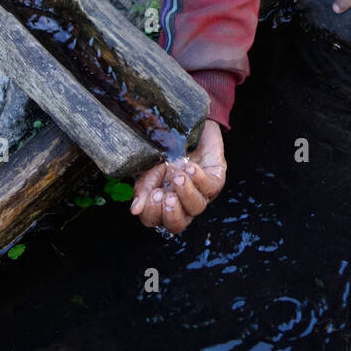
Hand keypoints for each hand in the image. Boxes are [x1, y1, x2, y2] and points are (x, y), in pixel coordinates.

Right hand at [130, 118, 225, 234]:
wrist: (185, 125)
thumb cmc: (166, 150)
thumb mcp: (150, 167)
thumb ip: (143, 188)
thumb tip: (135, 210)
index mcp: (162, 202)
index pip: (155, 221)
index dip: (153, 213)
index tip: (153, 194)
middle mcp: (182, 203)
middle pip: (178, 224)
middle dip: (172, 213)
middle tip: (167, 195)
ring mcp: (201, 194)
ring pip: (196, 208)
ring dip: (186, 193)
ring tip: (178, 175)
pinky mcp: (216, 181)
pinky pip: (209, 188)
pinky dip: (198, 178)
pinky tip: (190, 167)